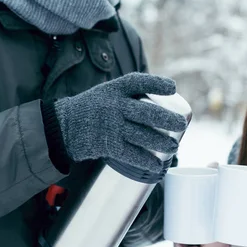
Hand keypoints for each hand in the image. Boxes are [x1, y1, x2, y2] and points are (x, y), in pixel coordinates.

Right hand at [54, 73, 187, 173]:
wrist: (64, 127)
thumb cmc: (92, 109)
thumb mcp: (106, 93)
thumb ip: (129, 95)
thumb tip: (159, 104)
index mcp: (114, 89)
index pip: (138, 82)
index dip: (157, 83)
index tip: (173, 88)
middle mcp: (113, 106)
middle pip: (145, 112)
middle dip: (167, 119)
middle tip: (182, 124)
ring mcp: (110, 126)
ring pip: (141, 135)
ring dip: (160, 142)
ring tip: (174, 148)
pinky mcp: (107, 145)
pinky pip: (130, 154)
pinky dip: (145, 160)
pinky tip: (157, 165)